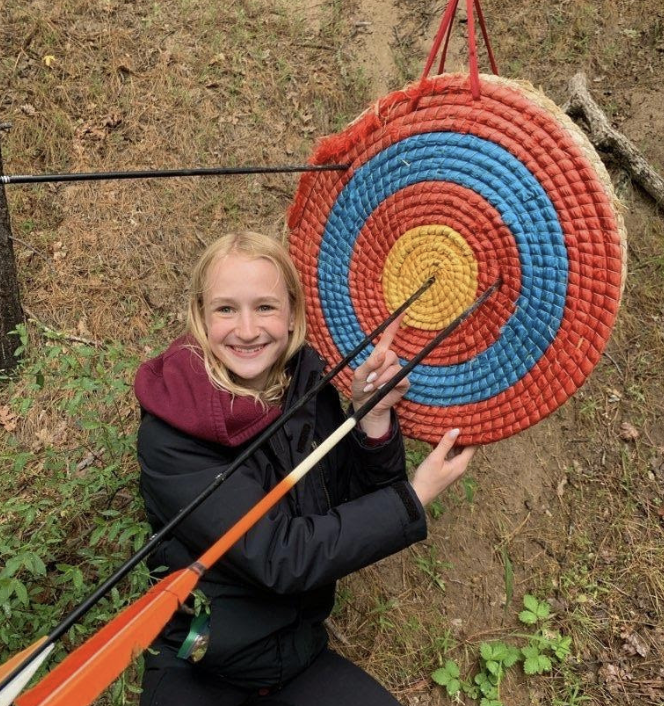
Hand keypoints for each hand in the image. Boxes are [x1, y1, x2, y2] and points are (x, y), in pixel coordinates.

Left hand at [351, 314, 408, 436]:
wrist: (365, 405)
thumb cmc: (361, 388)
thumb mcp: (359, 375)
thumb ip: (369, 364)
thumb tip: (381, 355)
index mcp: (379, 354)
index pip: (388, 337)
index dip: (394, 325)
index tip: (401, 312)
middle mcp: (390, 360)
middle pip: (390, 355)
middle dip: (378, 368)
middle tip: (368, 381)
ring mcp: (398, 371)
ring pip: (394, 367)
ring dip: (380, 378)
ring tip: (371, 387)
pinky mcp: (404, 383)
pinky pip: (400, 378)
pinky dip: (388, 383)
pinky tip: (381, 389)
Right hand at [411, 429, 476, 505]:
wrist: (419, 494)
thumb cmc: (427, 477)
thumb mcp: (435, 458)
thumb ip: (446, 444)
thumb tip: (457, 430)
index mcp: (461, 464)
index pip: (473, 447)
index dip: (474, 436)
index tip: (473, 422)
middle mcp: (460, 466)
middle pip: (466, 448)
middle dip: (464, 436)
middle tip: (462, 420)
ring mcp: (454, 468)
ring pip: (457, 451)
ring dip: (455, 441)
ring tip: (452, 425)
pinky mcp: (447, 469)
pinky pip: (450, 455)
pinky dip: (448, 447)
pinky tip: (441, 438)